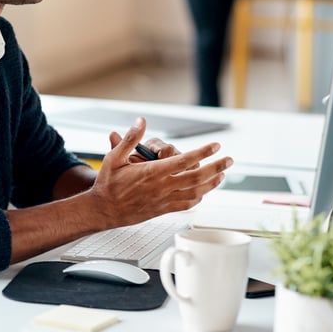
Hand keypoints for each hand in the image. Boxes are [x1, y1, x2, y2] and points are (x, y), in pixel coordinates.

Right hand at [88, 117, 232, 228]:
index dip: (203, 152)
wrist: (103, 210)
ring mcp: (164, 199)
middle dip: (216, 167)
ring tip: (222, 175)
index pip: (184, 160)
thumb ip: (130, 138)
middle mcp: (162, 187)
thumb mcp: (114, 157)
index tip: (215, 145)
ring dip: (211, 183)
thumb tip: (141, 121)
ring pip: (195, 192)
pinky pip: (186, 205)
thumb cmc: (108, 185)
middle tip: (228, 160)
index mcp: (153, 172)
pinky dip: (199, 198)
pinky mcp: (163, 209)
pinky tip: (204, 192)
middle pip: (197, 176)